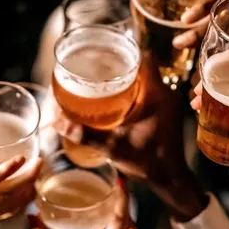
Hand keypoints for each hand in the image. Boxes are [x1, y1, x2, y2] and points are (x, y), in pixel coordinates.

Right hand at [0, 128, 42, 224]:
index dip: (6, 170)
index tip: (22, 158)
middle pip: (4, 196)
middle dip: (26, 180)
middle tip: (40, 162)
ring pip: (8, 207)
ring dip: (26, 191)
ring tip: (38, 173)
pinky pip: (4, 213)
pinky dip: (19, 202)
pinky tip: (29, 189)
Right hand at [53, 55, 208, 219]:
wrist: (171, 179)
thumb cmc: (149, 161)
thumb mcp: (113, 147)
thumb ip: (85, 134)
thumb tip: (57, 122)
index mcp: (156, 94)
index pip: (145, 57)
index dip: (127, 49)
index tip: (107, 48)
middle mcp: (165, 94)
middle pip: (143, 66)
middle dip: (122, 62)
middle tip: (98, 63)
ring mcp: (167, 104)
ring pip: (147, 79)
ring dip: (128, 76)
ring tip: (103, 77)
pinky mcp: (165, 113)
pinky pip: (149, 91)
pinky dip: (134, 90)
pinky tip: (116, 98)